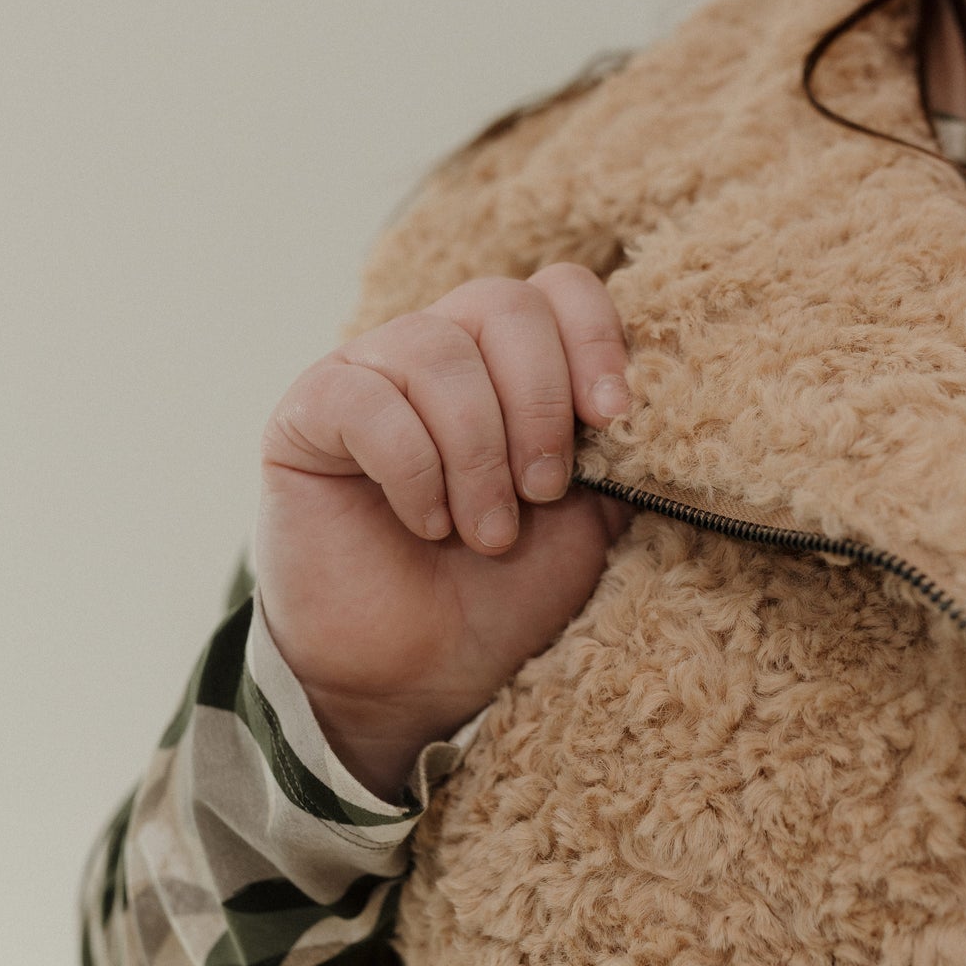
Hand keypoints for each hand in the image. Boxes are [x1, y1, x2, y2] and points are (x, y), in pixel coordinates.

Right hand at [254, 263, 632, 798]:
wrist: (416, 677)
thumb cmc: (498, 595)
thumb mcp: (586, 519)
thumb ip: (615, 448)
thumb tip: (658, 394)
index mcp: (510, 363)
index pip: (557, 288)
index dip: (593, 337)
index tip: (611, 417)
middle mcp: (439, 349)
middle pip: (501, 303)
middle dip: (538, 403)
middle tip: (543, 492)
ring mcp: (368, 373)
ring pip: (436, 351)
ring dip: (477, 452)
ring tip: (485, 532)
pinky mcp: (307, 413)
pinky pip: (365, 400)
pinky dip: (412, 467)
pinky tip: (426, 522)